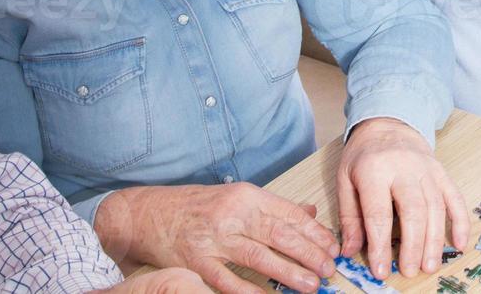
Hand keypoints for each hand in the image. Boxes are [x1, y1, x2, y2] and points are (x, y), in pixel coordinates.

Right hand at [96, 183, 338, 293]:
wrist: (147, 213)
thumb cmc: (195, 206)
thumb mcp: (236, 197)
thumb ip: (273, 207)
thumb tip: (310, 212)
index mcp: (246, 196)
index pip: (289, 214)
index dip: (315, 232)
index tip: (333, 247)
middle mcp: (232, 214)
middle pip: (279, 234)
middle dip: (309, 253)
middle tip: (328, 269)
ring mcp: (214, 239)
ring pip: (259, 257)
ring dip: (288, 273)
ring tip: (310, 285)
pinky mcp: (197, 262)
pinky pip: (228, 281)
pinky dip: (250, 291)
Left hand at [336, 117, 467, 280]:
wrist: (388, 122)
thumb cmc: (363, 156)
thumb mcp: (345, 180)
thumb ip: (349, 217)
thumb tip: (349, 252)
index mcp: (374, 170)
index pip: (378, 213)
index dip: (380, 245)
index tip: (381, 270)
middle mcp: (403, 169)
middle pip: (413, 211)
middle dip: (413, 245)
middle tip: (410, 271)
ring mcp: (426, 170)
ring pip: (436, 207)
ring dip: (435, 240)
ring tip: (430, 266)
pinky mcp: (442, 172)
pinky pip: (455, 198)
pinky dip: (461, 222)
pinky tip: (459, 244)